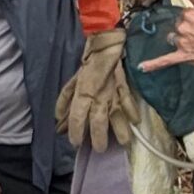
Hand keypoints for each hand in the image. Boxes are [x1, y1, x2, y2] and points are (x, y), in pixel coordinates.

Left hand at [56, 28, 136, 149]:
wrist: (107, 45)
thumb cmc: (90, 66)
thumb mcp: (73, 82)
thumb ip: (65, 101)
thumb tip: (58, 121)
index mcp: (82, 92)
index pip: (77, 115)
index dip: (75, 131)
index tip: (76, 143)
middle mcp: (97, 94)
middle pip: (97, 119)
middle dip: (98, 136)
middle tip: (100, 149)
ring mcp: (113, 90)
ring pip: (116, 113)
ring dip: (120, 129)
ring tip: (123, 143)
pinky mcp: (126, 85)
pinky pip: (130, 100)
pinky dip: (133, 111)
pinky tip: (136, 122)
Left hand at [139, 0, 193, 72]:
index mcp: (191, 14)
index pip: (184, 13)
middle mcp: (184, 28)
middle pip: (178, 25)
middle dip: (189, 28)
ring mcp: (182, 43)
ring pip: (173, 38)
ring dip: (180, 39)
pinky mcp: (184, 56)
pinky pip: (166, 60)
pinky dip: (154, 64)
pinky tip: (142, 67)